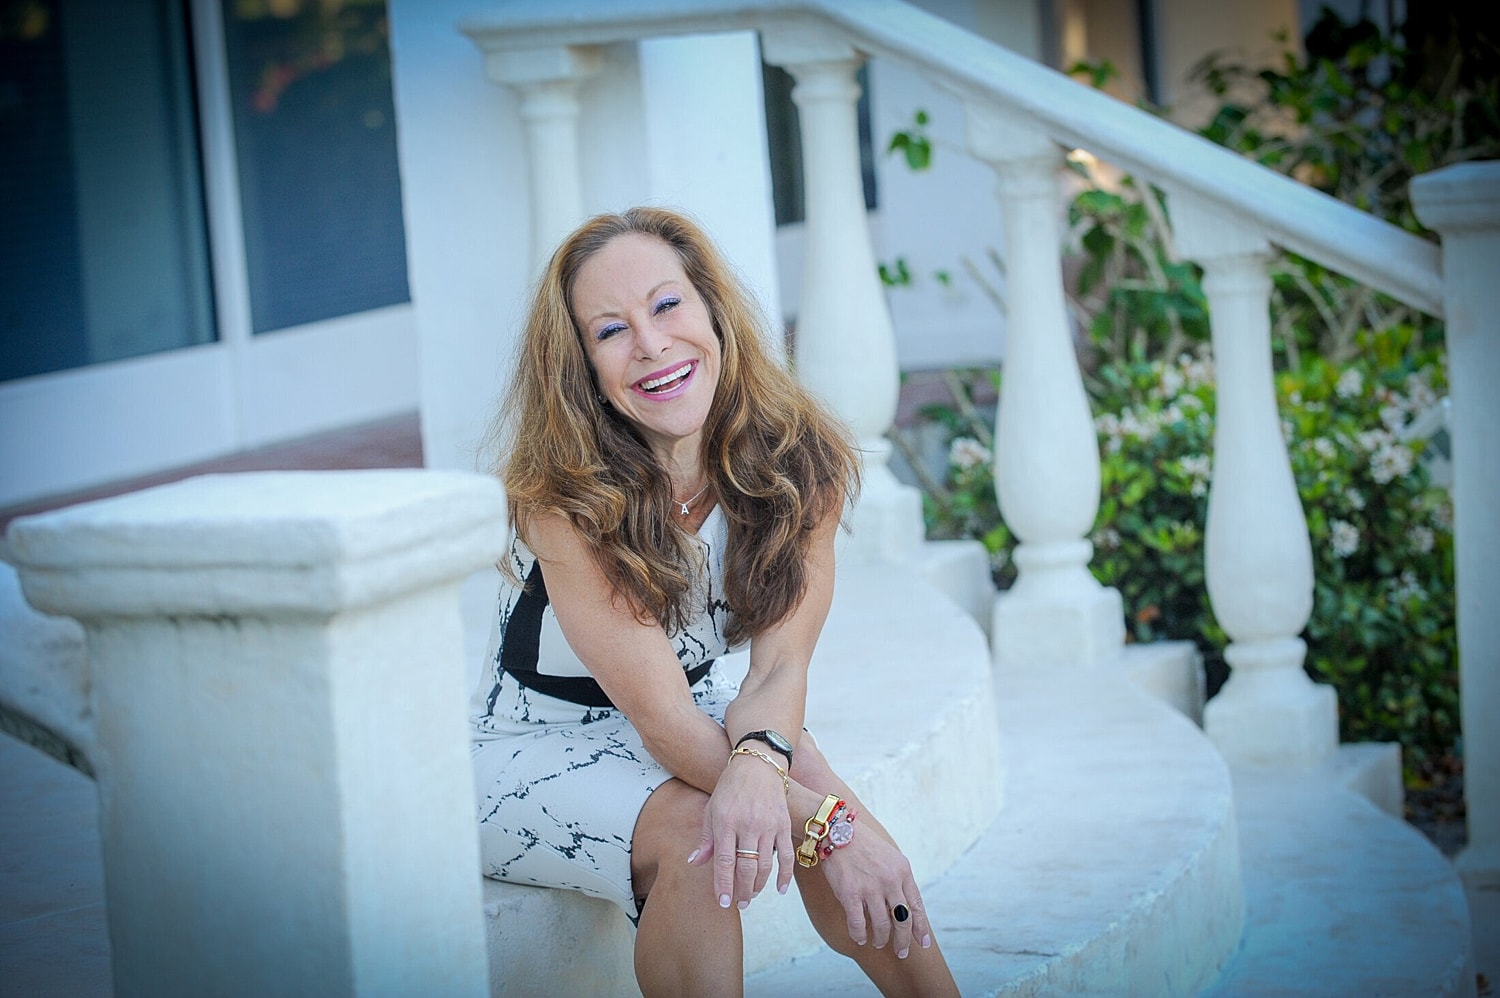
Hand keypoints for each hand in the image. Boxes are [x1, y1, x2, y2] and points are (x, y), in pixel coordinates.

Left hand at [687, 751, 794, 908]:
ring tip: (752, 896)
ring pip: (765, 865)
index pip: (724, 861)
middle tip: (739, 904)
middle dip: (742, 891)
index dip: (723, 884)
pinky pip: (786, 856)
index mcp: (726, 821)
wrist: (758, 764)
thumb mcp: (712, 809)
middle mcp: (748, 825)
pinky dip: (784, 875)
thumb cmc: (730, 787)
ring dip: (759, 886)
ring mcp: (768, 825)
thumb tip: (695, 863)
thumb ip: (706, 838)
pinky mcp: (784, 825)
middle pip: (746, 867)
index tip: (723, 903)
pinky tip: (779, 889)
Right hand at [818, 827, 931, 958]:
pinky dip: (859, 935)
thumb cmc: (861, 842)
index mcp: (903, 870)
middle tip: (901, 952)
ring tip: (878, 942)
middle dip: (903, 940)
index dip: (921, 927)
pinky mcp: (850, 893)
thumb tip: (901, 905)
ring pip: (882, 925)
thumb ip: (897, 878)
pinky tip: (859, 938)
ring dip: (881, 939)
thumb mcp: (889, 855)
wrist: (835, 829)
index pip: (916, 905)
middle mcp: (890, 880)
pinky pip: (858, 923)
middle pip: (903, 920)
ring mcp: (871, 888)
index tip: (923, 942)